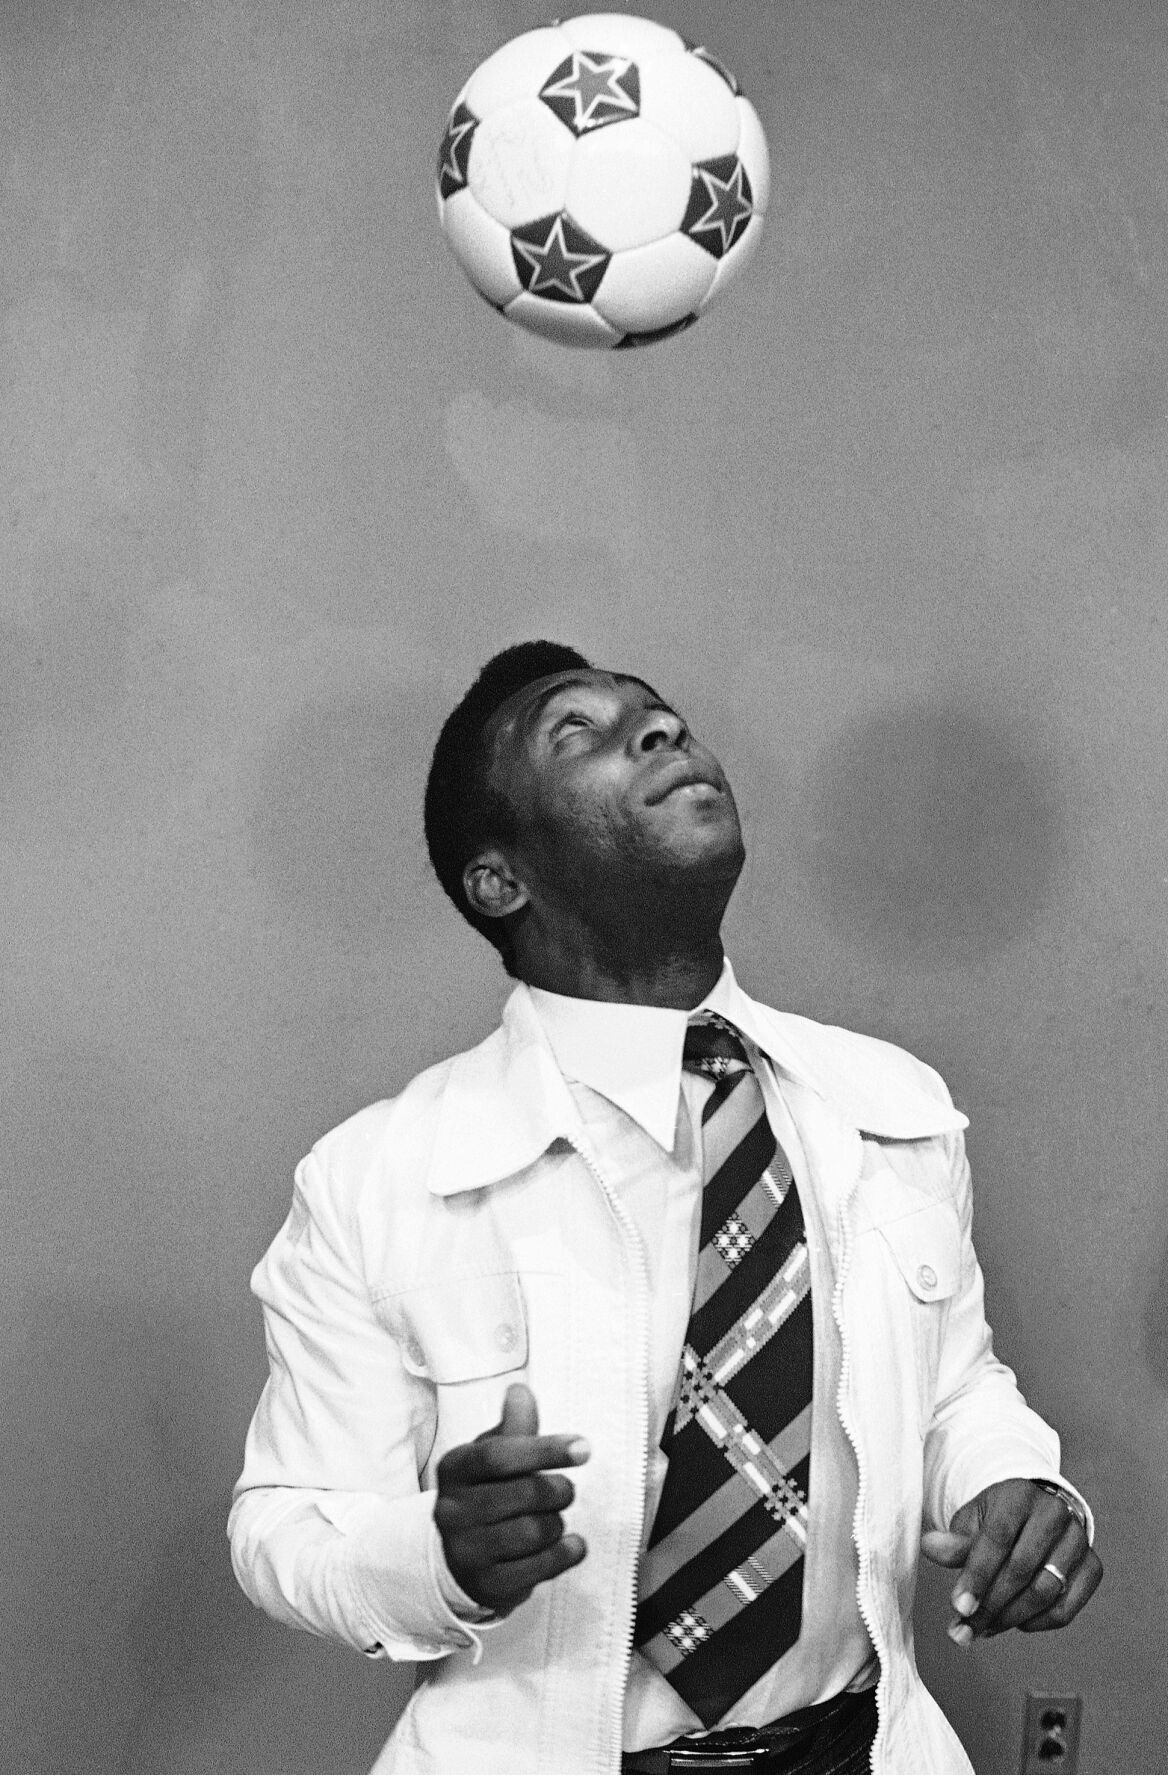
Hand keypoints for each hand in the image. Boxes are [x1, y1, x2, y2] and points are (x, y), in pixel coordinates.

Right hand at [434, 1382, 589, 1613]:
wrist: (457, 1558)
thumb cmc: (484, 1493)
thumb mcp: (491, 1456)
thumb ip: (513, 1427)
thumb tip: (521, 1391)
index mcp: (454, 1469)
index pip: (499, 1455)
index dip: (545, 1449)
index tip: (584, 1448)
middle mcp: (452, 1511)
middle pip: (525, 1494)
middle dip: (559, 1490)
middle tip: (564, 1490)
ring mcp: (467, 1552)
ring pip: (535, 1532)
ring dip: (557, 1523)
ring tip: (553, 1519)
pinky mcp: (487, 1586)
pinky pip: (540, 1567)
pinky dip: (565, 1553)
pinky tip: (570, 1544)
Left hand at [921, 1478, 1100, 1645]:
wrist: (1034, 1512)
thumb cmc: (997, 1519)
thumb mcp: (972, 1521)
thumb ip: (954, 1540)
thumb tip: (930, 1547)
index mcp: (1020, 1495)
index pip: (997, 1539)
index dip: (976, 1576)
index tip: (958, 1607)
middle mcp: (1055, 1513)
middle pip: (1022, 1569)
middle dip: (990, 1605)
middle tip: (965, 1629)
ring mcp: (1079, 1540)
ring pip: (1045, 1592)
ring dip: (1011, 1618)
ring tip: (984, 1628)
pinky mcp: (1092, 1566)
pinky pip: (1067, 1608)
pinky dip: (1039, 1623)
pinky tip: (1016, 1624)